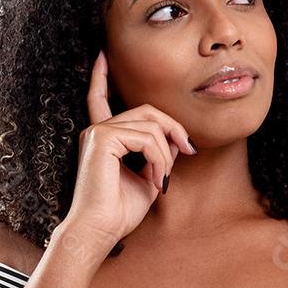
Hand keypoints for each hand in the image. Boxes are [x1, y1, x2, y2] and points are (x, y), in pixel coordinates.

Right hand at [64, 48, 197, 248]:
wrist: (99, 232)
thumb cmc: (119, 213)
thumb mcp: (148, 179)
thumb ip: (159, 156)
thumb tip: (176, 141)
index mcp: (102, 139)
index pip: (99, 99)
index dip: (101, 77)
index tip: (101, 55)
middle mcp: (97, 131)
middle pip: (146, 111)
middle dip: (173, 128)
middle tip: (190, 150)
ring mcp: (98, 133)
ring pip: (150, 125)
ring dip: (166, 153)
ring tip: (164, 179)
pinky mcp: (102, 139)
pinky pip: (145, 138)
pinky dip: (159, 158)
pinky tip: (157, 179)